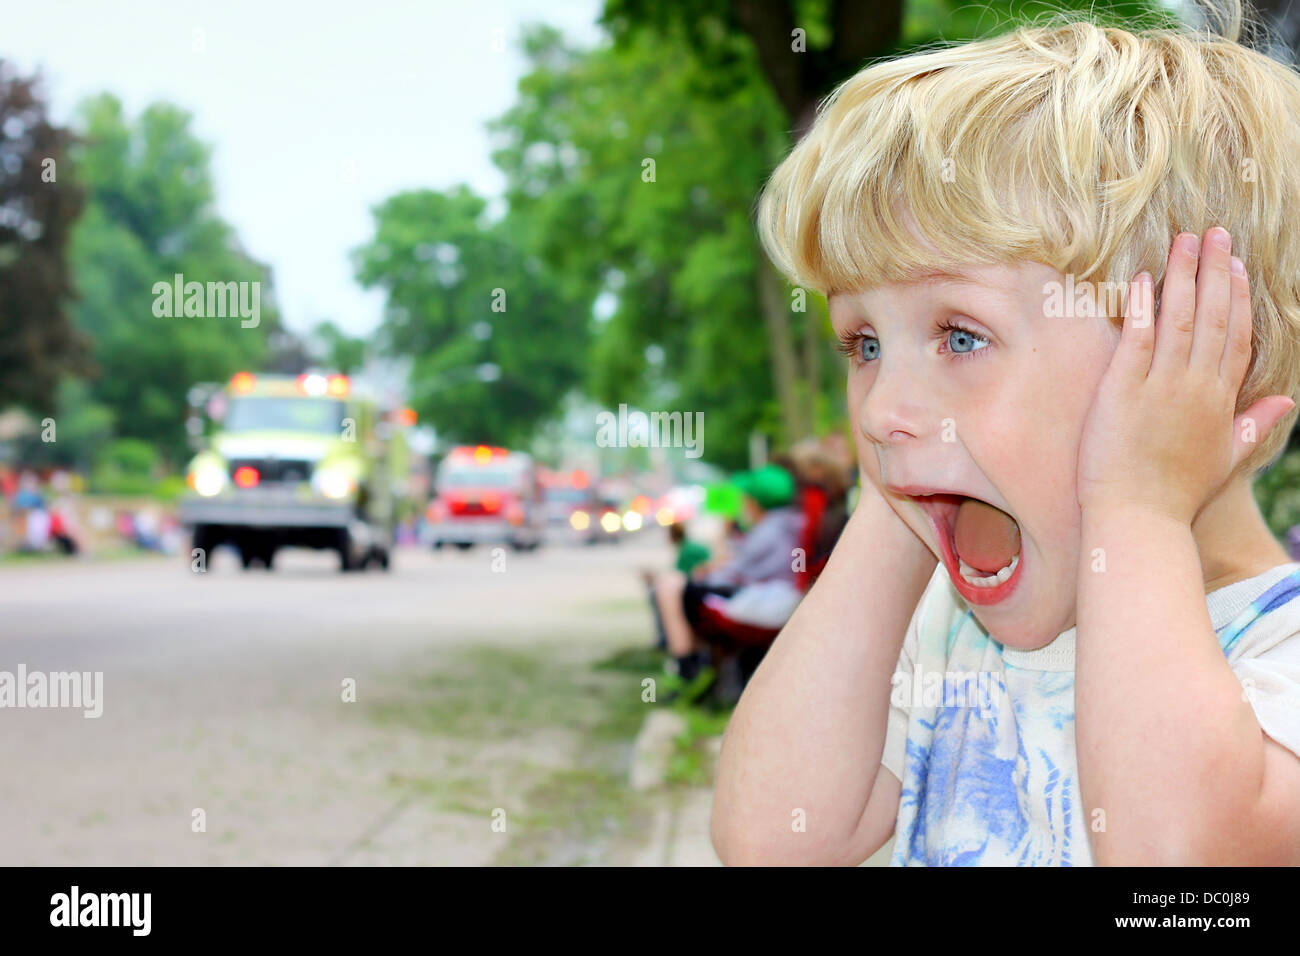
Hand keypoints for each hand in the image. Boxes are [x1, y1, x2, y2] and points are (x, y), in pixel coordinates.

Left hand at [1077, 228, 1294, 523]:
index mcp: (1221, 399)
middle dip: (1215, 270)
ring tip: (1182, 240)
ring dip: (1183, 276)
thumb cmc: (1177, 493)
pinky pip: (1137, 340)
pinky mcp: (1123, 390)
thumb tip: (1286, 400)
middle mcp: (1196, 386)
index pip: (1237, 336)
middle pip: (1214, 317)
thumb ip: (1255, 423)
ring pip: (1180, 319)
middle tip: (1213, 232)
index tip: (1236, 265)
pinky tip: (1141, 279)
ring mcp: (1160, 386)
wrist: (1139, 519)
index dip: (1238, 297)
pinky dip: (1141, 308)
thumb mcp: (1227, 457)